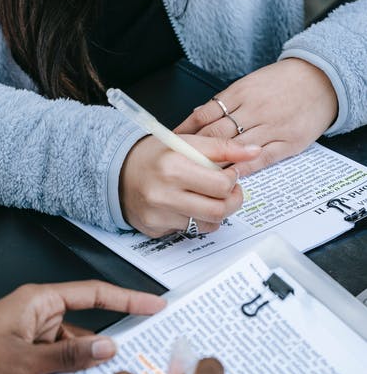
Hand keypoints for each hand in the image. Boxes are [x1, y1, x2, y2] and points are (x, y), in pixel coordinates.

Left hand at [0, 281, 164, 373]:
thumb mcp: (24, 361)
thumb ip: (69, 356)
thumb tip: (106, 347)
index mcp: (40, 299)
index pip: (94, 293)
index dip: (127, 298)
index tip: (152, 304)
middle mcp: (39, 310)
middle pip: (86, 320)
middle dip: (107, 337)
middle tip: (138, 345)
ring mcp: (33, 329)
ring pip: (72, 342)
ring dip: (84, 359)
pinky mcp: (27, 347)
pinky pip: (57, 355)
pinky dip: (67, 368)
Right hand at [120, 134, 260, 236]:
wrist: (118, 171)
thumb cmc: (155, 155)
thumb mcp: (186, 142)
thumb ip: (222, 147)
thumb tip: (254, 151)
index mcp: (173, 166)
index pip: (221, 184)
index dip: (232, 179)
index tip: (229, 173)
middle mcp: (164, 193)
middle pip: (218, 209)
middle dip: (231, 201)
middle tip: (228, 190)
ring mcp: (158, 214)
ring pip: (207, 224)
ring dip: (215, 212)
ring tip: (208, 197)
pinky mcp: (155, 229)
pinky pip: (189, 231)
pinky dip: (195, 219)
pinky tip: (187, 205)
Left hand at [176, 59, 337, 177]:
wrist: (320, 79)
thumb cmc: (282, 82)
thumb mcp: (249, 83)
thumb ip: (224, 102)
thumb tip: (196, 115)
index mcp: (240, 93)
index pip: (205, 115)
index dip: (187, 133)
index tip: (172, 145)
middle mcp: (253, 109)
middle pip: (216, 134)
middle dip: (196, 152)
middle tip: (178, 166)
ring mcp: (270, 126)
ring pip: (235, 149)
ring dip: (215, 164)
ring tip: (197, 176)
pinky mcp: (287, 142)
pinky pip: (260, 159)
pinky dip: (243, 169)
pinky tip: (229, 178)